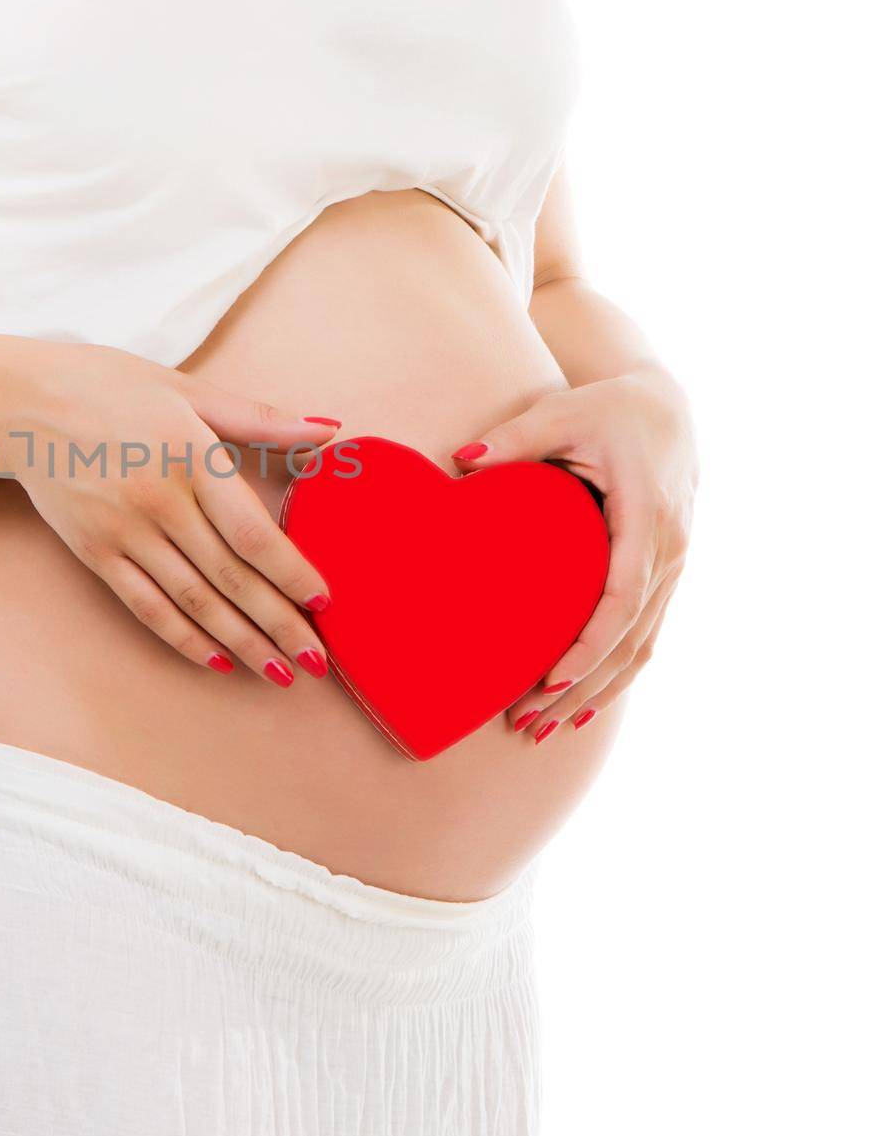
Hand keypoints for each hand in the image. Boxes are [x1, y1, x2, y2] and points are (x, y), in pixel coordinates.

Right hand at [11, 342, 338, 686]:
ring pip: (193, 601)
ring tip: (278, 672)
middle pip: (230, 578)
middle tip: (316, 661)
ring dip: (240, 643)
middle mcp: (159, 501)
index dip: (291, 573)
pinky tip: (216, 660)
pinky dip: (184, 638)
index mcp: (191, 456)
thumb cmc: (109, 387)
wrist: (20, 404)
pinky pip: (147, 606)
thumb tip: (329, 430)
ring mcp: (124, 532)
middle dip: (279, 625)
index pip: (252, 533)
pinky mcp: (95, 553)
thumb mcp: (186, 389)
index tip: (324, 602)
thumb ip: (259, 417)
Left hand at [451, 365, 696, 742]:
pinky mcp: (664, 576)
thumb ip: (515, 437)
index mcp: (648, 517)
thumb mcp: (563, 412)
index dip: (590, 643)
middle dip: (581, 687)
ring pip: (642, 648)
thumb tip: (462, 460)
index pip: (623, 596)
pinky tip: (580, 706)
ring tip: (545, 730)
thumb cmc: (609, 407)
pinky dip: (615, 675)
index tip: (550, 678)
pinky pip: (645, 637)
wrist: (665, 405)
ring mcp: (674, 567)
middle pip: (630, 639)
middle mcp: (670, 551)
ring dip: (597, 693)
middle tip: (526, 722)